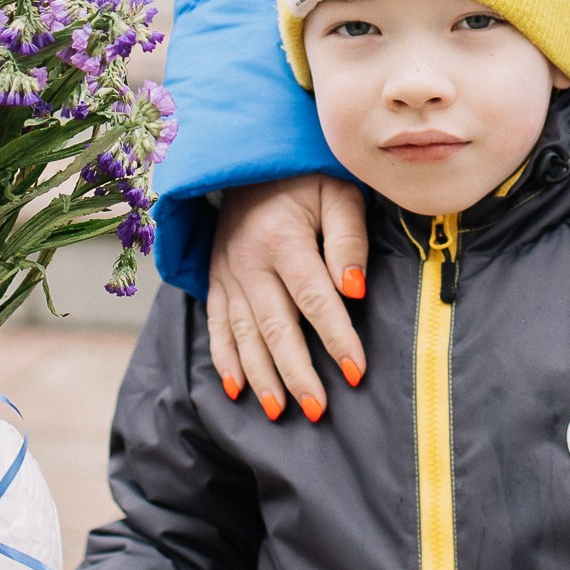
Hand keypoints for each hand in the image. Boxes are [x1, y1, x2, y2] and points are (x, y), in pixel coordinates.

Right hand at [206, 171, 368, 419]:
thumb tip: (354, 289)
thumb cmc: (305, 178)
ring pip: (243, 334)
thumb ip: (349, 238)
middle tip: (319, 410)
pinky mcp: (214, 279)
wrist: (249, 158)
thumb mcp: (337, 192)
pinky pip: (215, 326)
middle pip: (276, 327)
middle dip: (297, 372)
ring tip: (281, 412)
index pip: (315, 299)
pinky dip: (224, 360)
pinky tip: (237, 390)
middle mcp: (249, 261)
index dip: (336, 337)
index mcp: (283, 239)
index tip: (356, 372)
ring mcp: (227, 273)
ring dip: (262, 377)